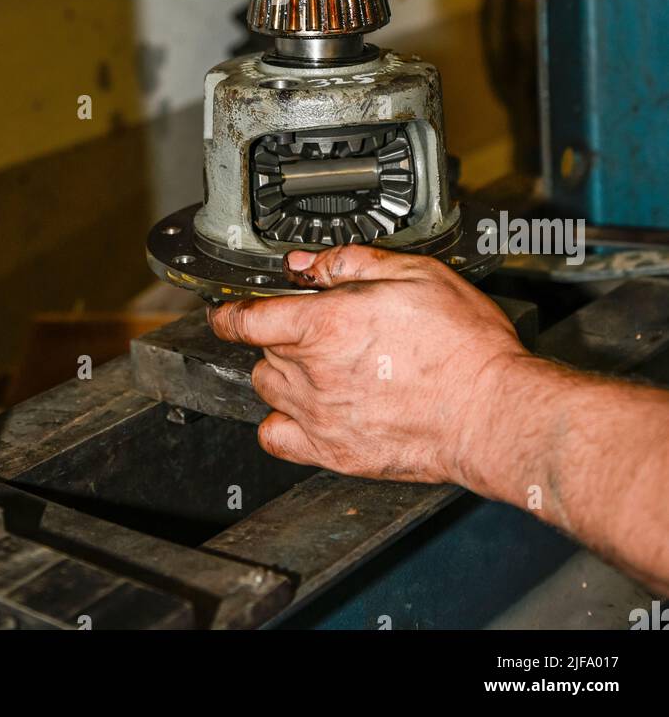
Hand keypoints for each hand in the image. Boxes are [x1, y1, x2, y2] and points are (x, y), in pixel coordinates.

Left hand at [208, 244, 527, 483]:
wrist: (492, 412)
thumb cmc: (463, 345)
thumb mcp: (414, 274)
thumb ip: (350, 263)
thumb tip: (306, 263)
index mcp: (326, 323)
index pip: (246, 319)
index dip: (227, 312)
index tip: (224, 311)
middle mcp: (313, 372)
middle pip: (262, 353)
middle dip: (277, 337)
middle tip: (313, 330)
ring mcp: (320, 416)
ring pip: (268, 390)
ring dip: (281, 374)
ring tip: (315, 367)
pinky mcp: (335, 453)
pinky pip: (277, 439)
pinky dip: (280, 425)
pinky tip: (302, 412)